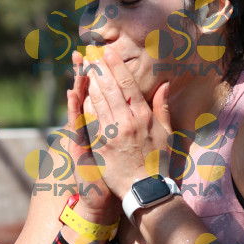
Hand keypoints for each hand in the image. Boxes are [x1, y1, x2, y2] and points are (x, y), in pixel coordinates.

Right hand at [63, 51, 119, 221]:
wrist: (107, 198)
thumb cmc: (119, 172)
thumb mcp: (127, 142)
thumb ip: (136, 119)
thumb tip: (147, 98)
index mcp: (106, 124)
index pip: (104, 94)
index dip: (102, 75)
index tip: (102, 54)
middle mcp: (93, 127)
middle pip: (90, 94)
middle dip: (87, 73)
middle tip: (83, 51)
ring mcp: (84, 136)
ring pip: (81, 104)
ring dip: (79, 83)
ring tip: (78, 63)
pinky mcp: (79, 148)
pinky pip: (77, 125)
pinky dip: (74, 108)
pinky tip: (72, 93)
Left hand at [81, 46, 172, 200]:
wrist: (146, 190)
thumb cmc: (159, 162)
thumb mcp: (167, 133)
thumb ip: (162, 107)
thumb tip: (164, 84)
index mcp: (144, 116)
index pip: (129, 85)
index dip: (117, 67)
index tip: (108, 53)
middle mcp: (128, 121)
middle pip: (111, 89)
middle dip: (100, 69)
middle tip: (90, 53)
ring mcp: (113, 133)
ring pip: (98, 101)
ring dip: (89, 82)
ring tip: (82, 67)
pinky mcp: (101, 145)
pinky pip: (90, 121)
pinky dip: (82, 105)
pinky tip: (77, 93)